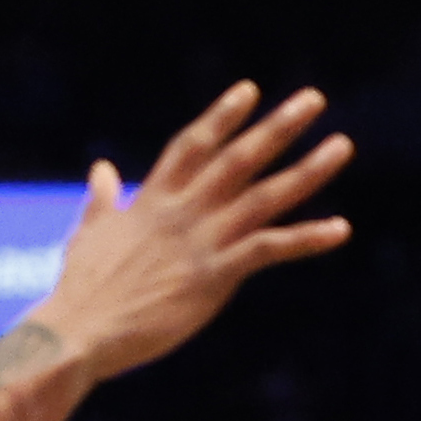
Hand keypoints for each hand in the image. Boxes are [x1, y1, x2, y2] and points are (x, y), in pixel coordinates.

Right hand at [23, 84, 356, 383]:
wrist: (78, 329)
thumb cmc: (79, 290)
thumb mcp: (89, 233)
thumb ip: (102, 199)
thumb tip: (101, 170)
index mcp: (152, 200)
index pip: (193, 146)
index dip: (222, 117)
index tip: (249, 91)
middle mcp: (183, 211)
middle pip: (239, 158)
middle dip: (279, 127)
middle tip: (314, 99)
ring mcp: (202, 241)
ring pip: (265, 195)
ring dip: (307, 170)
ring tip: (342, 147)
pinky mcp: (214, 276)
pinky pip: (270, 249)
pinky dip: (307, 238)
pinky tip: (341, 229)